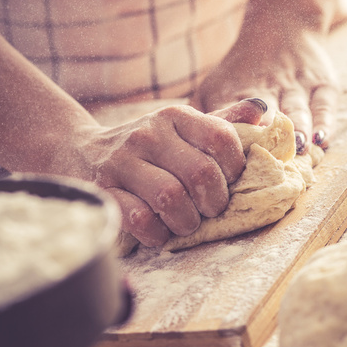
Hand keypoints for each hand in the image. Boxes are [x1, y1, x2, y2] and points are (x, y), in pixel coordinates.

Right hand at [83, 100, 265, 246]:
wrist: (83, 150)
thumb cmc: (149, 147)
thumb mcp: (183, 129)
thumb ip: (222, 122)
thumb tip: (263, 113)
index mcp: (176, 117)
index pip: (221, 138)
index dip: (235, 169)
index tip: (230, 184)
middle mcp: (149, 134)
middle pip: (201, 174)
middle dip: (214, 203)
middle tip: (210, 212)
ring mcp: (123, 160)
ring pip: (171, 198)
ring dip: (187, 222)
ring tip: (187, 224)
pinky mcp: (104, 188)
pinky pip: (139, 218)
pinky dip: (156, 233)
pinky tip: (159, 232)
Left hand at [192, 8, 339, 153]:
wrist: (281, 25)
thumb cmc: (241, 72)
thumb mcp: (213, 87)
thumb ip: (201, 116)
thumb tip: (187, 152)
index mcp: (234, 94)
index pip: (229, 115)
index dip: (231, 135)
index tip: (230, 157)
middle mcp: (265, 90)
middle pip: (266, 115)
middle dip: (266, 137)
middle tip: (267, 159)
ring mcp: (296, 87)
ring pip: (296, 109)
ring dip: (297, 129)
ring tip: (297, 147)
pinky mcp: (322, 84)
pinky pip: (324, 103)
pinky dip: (325, 120)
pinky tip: (321, 137)